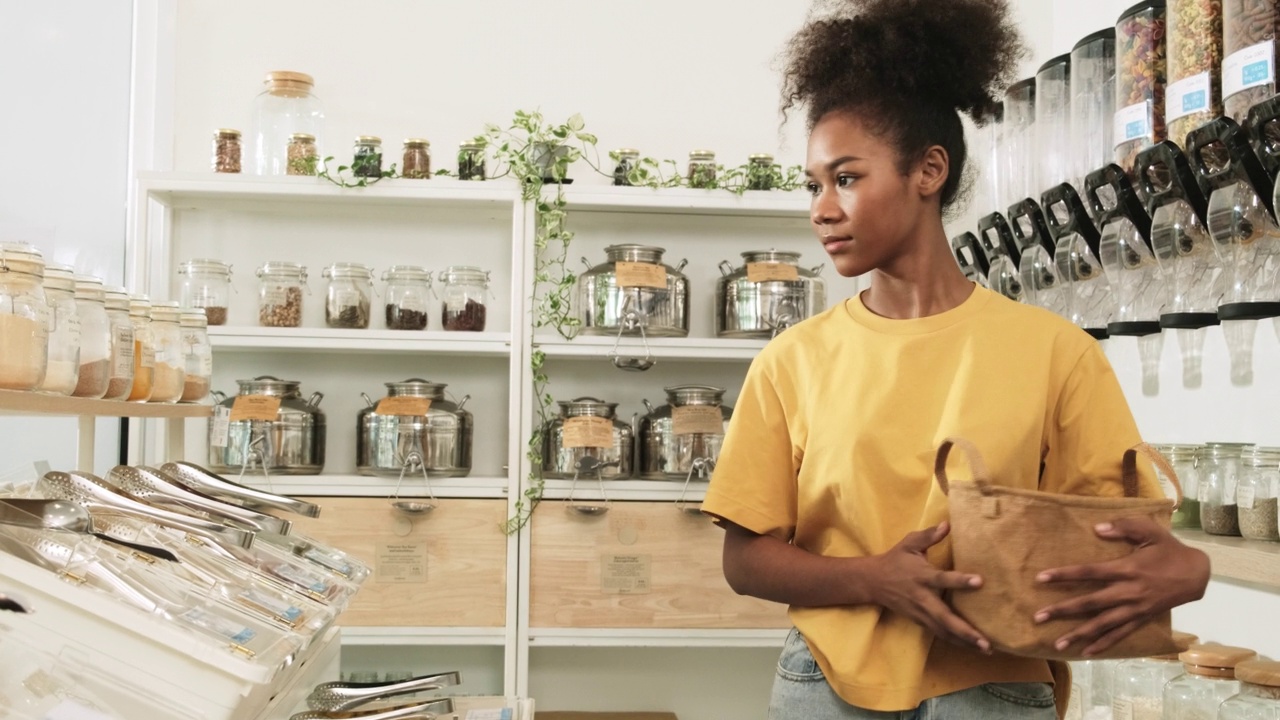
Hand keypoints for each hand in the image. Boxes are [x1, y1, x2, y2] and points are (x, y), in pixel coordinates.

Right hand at [869, 522, 990, 652]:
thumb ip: (929, 536)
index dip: (960, 581)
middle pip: (945, 617)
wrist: (873, 582)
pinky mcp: (920, 621)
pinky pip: (940, 634)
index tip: (980, 581)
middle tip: (985, 641)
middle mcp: (922, 598)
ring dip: (964, 641)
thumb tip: (948, 524)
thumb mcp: (909, 543)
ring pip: (943, 631)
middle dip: (965, 630)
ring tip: (986, 649)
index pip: (942, 579)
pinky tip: (972, 647)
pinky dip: (956, 642)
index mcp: (921, 576)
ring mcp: (920, 612)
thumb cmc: (895, 560)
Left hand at [1034, 517, 1209, 656]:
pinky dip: (1104, 644)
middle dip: (1063, 610)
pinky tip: (1087, 652)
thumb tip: (1098, 528)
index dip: (1064, 575)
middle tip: (1038, 617)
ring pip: (1102, 624)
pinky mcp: (1142, 619)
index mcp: (1127, 569)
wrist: (1197, 574)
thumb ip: (1124, 526)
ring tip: (1057, 644)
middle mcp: (1128, 592)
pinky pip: (1120, 634)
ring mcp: (1135, 609)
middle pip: (1090, 603)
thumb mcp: (1150, 530)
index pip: (1089, 573)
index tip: (1041, 578)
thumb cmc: (1169, 549)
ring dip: (1079, 634)